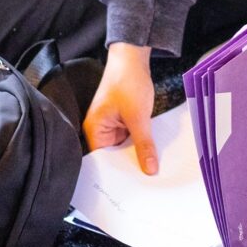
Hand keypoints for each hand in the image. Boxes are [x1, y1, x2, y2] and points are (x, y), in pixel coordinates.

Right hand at [82, 43, 157, 173]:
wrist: (133, 57)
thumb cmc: (127, 81)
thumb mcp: (138, 116)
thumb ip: (144, 143)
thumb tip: (149, 169)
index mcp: (94, 130)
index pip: (101, 162)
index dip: (116, 175)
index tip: (132, 189)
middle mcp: (100, 131)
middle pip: (113, 158)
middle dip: (129, 167)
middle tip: (146, 184)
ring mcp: (111, 126)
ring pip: (124, 149)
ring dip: (137, 154)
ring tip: (152, 172)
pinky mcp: (122, 122)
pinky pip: (131, 139)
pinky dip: (140, 144)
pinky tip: (152, 153)